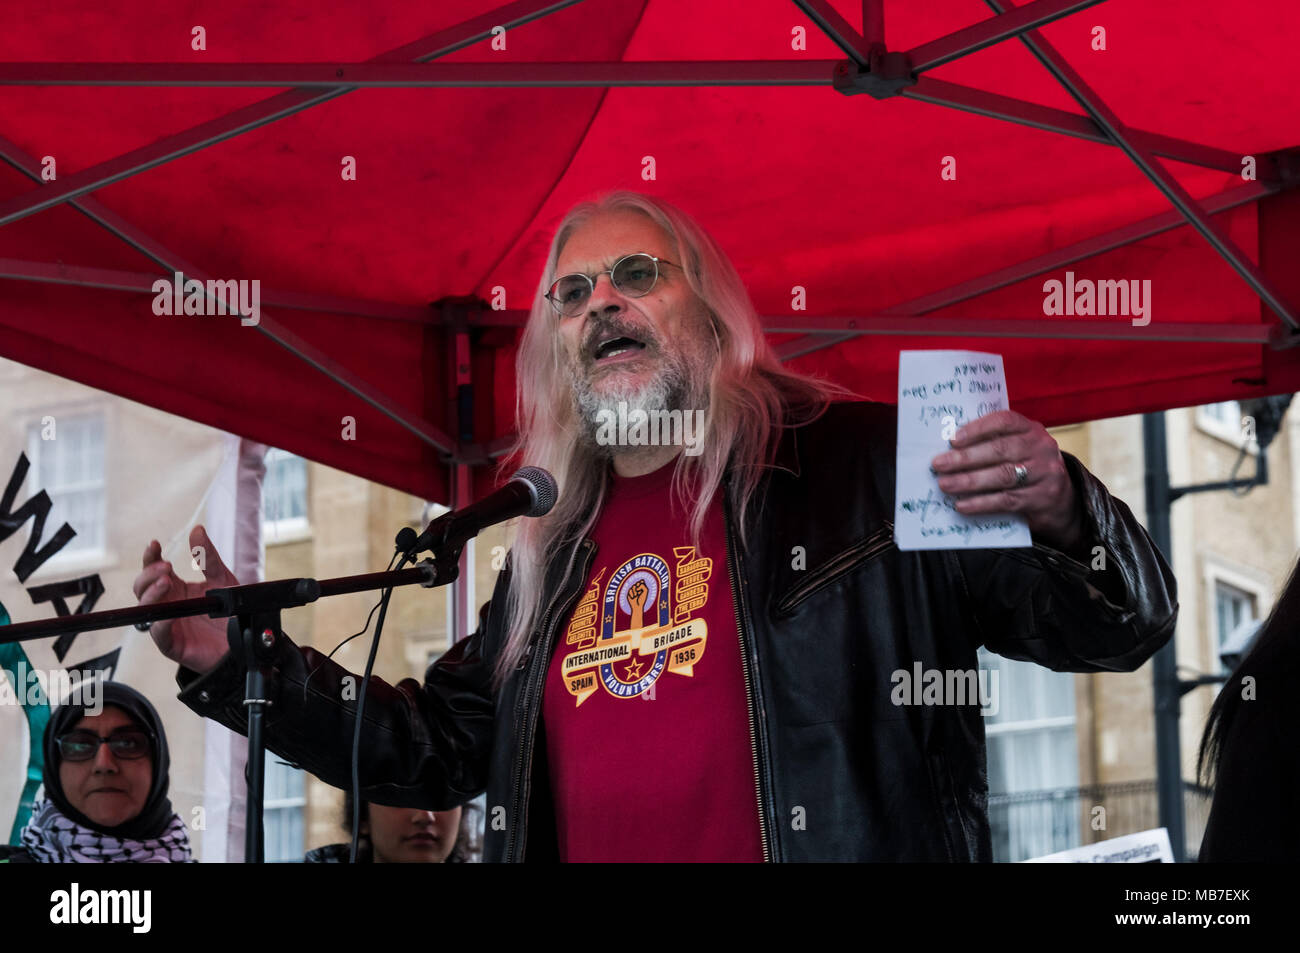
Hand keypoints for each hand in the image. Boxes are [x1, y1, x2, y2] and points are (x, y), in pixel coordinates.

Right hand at [132, 525, 240, 674]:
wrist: (241, 641)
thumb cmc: (228, 611)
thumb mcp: (222, 579)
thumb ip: (208, 557)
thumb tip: (197, 529)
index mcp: (175, 588)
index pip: (153, 569)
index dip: (150, 557)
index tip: (154, 544)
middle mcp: (166, 605)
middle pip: (142, 587)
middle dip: (149, 574)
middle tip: (166, 567)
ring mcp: (166, 624)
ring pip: (144, 609)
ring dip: (151, 594)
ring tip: (166, 581)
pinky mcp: (171, 644)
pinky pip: (159, 634)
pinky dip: (161, 622)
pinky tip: (170, 614)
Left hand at [930, 410, 1084, 551]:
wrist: (1060, 499)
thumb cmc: (1026, 466)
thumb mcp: (1017, 448)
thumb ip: (992, 443)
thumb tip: (949, 449)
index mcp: (1031, 429)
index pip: (1005, 421)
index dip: (978, 429)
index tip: (952, 439)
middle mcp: (1041, 447)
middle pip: (1000, 450)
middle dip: (965, 458)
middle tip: (938, 464)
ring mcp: (1045, 473)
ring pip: (1002, 476)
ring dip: (969, 481)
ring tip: (945, 484)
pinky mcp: (1042, 498)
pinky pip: (1006, 500)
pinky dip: (981, 503)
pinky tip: (962, 505)